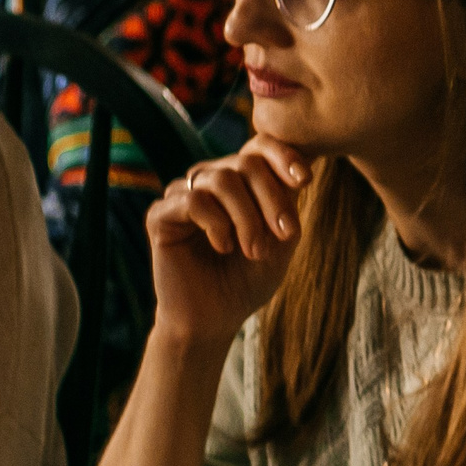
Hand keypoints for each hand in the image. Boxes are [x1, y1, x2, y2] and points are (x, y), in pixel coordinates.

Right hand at [148, 134, 310, 346]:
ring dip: (247, 217)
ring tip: (255, 251)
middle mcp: (210, 181)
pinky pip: (193, 201)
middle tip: (285, 235)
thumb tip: (301, 167)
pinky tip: (223, 246)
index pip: (260, 146)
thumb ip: (288, 203)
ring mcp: (184, 195)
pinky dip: (217, 224)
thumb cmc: (249, 279)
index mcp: (241, 181)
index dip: (284, 156)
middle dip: (272, 198)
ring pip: (221, 179)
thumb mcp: (282, 239)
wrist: (216, 318)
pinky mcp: (161, 215)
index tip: (305, 181)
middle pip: (245, 162)